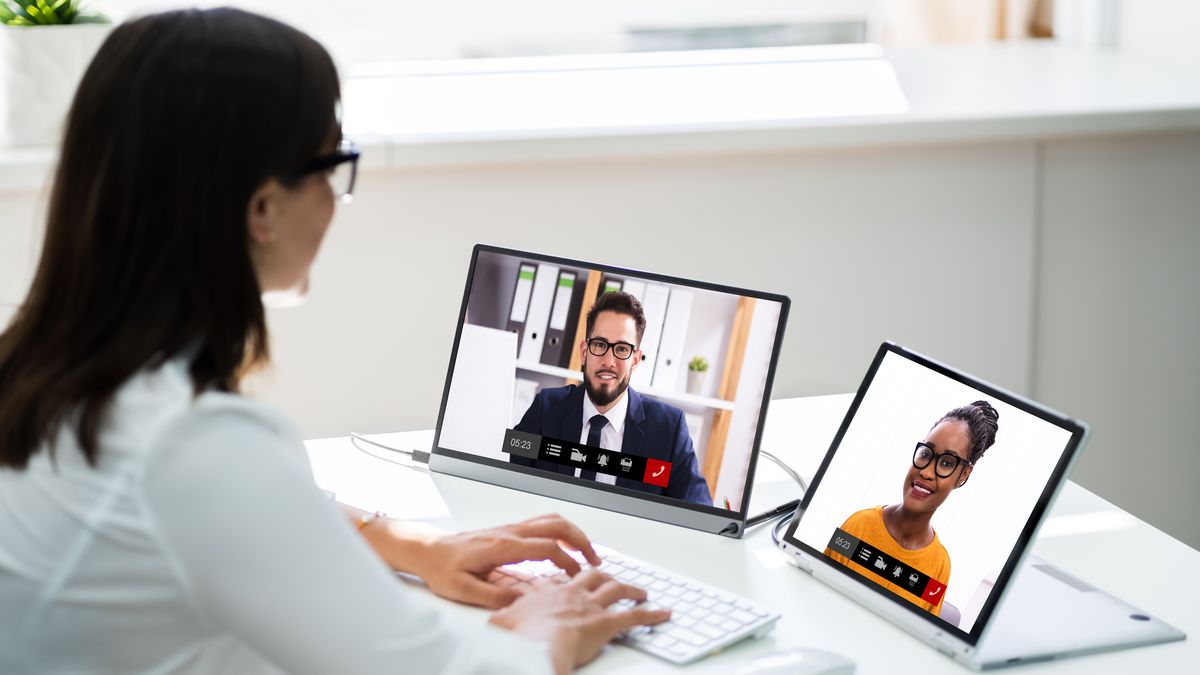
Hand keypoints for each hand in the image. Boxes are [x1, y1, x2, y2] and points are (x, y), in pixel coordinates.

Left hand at [409, 514, 602, 608]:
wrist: (428, 550)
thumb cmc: (443, 568)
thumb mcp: (462, 590)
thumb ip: (492, 597)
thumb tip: (521, 601)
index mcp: (502, 546)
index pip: (546, 546)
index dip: (567, 560)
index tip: (577, 575)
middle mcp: (509, 532)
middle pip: (555, 524)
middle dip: (580, 539)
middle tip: (593, 559)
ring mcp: (509, 529)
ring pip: (550, 520)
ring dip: (572, 532)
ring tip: (585, 552)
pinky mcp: (508, 531)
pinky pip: (540, 524)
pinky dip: (559, 532)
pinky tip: (563, 547)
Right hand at [489, 569, 670, 674]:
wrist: (536, 645)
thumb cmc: (519, 638)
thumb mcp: (499, 625)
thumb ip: (499, 620)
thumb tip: (491, 623)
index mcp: (546, 594)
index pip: (557, 581)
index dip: (564, 580)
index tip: (568, 580)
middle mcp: (571, 594)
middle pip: (591, 576)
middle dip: (603, 575)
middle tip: (609, 576)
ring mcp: (591, 606)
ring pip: (616, 588)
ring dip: (631, 589)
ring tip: (640, 591)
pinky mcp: (607, 622)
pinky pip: (635, 616)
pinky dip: (652, 614)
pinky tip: (663, 614)